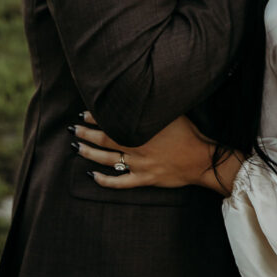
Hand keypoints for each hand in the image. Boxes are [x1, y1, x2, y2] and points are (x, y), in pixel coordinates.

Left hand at [71, 114, 241, 195]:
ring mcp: (140, 165)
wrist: (202, 158)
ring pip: (108, 160)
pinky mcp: (145, 179)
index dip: (96, 117)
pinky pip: (120, 182)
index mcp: (142, 129)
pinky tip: (93, 176)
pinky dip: (105, 180)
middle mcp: (137, 147)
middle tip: (74, 128)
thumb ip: (153, 107)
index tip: (84, 112)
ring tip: (76, 147)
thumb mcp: (171, 112)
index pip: (112, 121)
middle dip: (87, 133)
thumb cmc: (188, 132)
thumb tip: (140, 94)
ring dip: (90, 153)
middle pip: (105, 140)